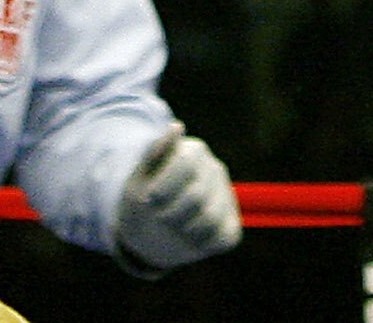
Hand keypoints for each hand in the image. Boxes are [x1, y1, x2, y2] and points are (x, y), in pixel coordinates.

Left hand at [113, 127, 240, 273]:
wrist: (150, 228)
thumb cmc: (145, 197)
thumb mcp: (140, 177)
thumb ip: (156, 152)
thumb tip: (176, 126)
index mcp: (194, 151)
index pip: (186, 164)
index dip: (164, 187)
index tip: (148, 199)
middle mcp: (216, 170)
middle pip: (196, 197)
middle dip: (169, 213)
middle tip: (157, 216)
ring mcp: (227, 198)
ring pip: (209, 220)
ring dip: (181, 231)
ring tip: (171, 227)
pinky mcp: (232, 226)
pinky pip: (220, 240)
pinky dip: (198, 245)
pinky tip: (187, 237)